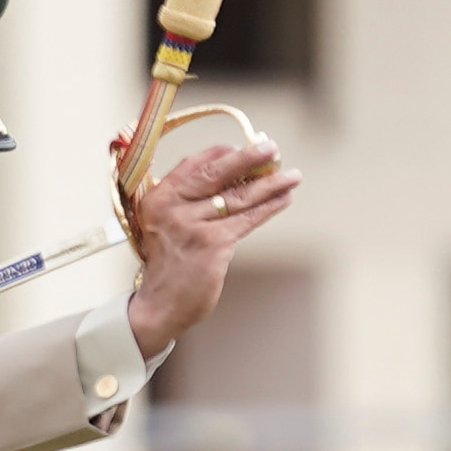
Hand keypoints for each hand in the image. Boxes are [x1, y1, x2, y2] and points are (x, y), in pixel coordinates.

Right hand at [120, 133, 298, 358]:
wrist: (159, 305)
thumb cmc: (167, 265)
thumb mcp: (165, 225)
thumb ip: (186, 201)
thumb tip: (231, 179)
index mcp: (159, 197)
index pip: (194, 164)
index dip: (222, 153)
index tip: (244, 145)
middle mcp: (173, 207)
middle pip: (216, 173)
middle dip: (248, 158)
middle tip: (271, 148)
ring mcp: (193, 225)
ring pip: (238, 197)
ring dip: (269, 184)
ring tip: (291, 176)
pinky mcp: (212, 245)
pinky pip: (247, 220)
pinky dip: (268, 208)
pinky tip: (284, 199)